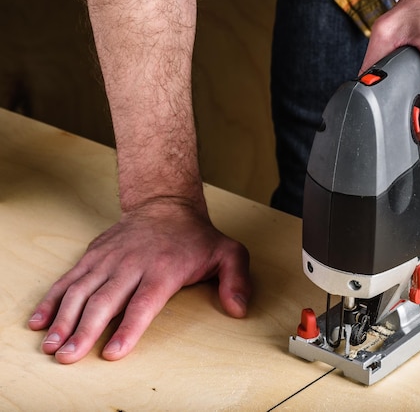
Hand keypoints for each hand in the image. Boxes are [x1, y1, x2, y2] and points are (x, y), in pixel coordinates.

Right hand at [28, 199, 251, 363]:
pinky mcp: (93, 255)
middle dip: (84, 330)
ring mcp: (109, 259)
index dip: (128, 329)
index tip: (113, 353)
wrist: (166, 204)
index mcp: (164, 269)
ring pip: (81, 290)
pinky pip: (69, 279)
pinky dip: (52, 299)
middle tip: (68, 356)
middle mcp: (132, 264)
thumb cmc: (196, 237)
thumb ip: (237, 281)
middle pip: (104, 300)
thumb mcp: (229, 253)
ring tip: (50, 345)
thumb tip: (239, 309)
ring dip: (63, 319)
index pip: (143, 303)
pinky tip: (40, 320)